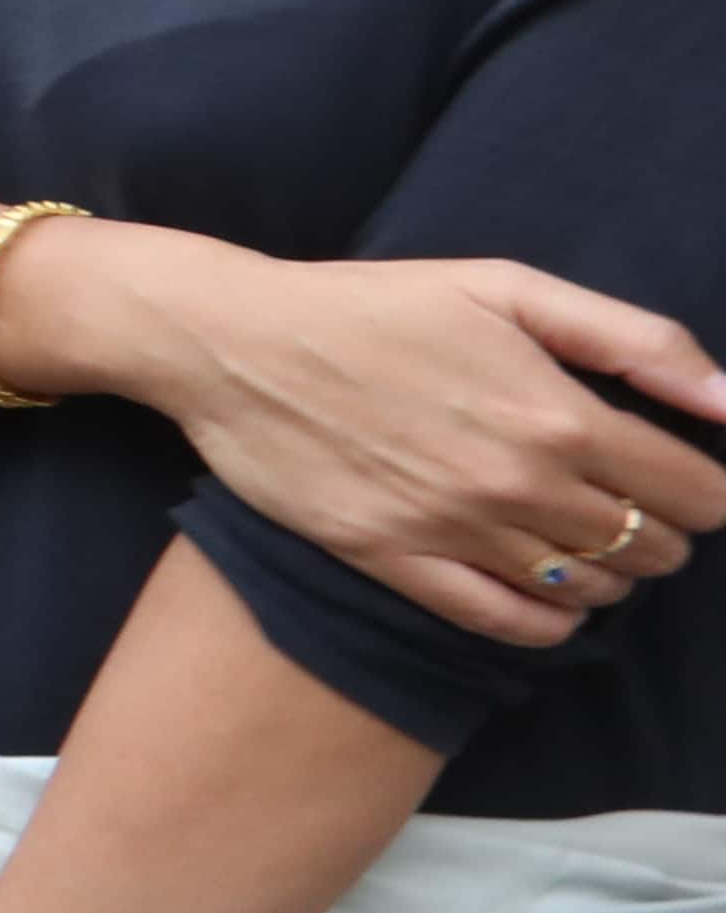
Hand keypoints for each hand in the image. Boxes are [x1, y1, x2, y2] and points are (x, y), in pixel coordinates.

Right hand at [75, 240, 725, 640]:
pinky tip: (551, 597)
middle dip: (664, 530)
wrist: (234, 342)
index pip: (695, 492)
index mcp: (556, 415)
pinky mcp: (395, 562)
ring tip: (581, 536)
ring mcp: (455, 531)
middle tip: (629, 501)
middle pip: (652, 549)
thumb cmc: (374, 304)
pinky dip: (551, 622)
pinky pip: (509, 624)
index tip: (692, 479)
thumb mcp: (507, 288)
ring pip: (590, 590)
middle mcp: (517, 485)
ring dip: (610, 573)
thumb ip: (634, 339)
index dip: (713, 492)